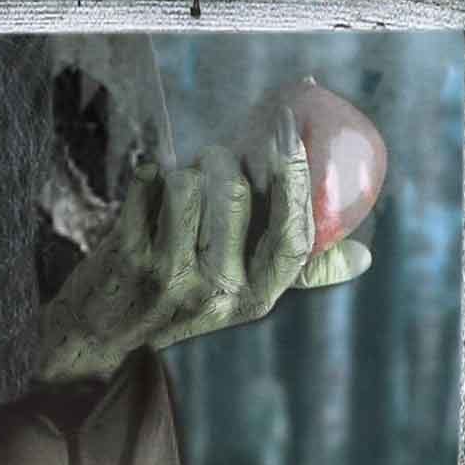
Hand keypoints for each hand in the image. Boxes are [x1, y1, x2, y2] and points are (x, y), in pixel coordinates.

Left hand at [38, 106, 371, 388]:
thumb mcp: (243, 296)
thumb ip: (299, 270)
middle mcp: (217, 291)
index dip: (296, 180)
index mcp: (256, 296)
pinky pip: (148, 182)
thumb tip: (364, 257)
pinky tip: (147, 187)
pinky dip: (149, 173)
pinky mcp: (129, 255)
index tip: (292, 132)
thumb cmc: (184, 298)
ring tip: (180, 182)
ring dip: (185, 168)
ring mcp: (170, 274)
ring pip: (189, 182)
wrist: (100, 331)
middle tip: (215, 156)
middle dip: (224, 159)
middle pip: (236, 193)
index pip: (292, 237)